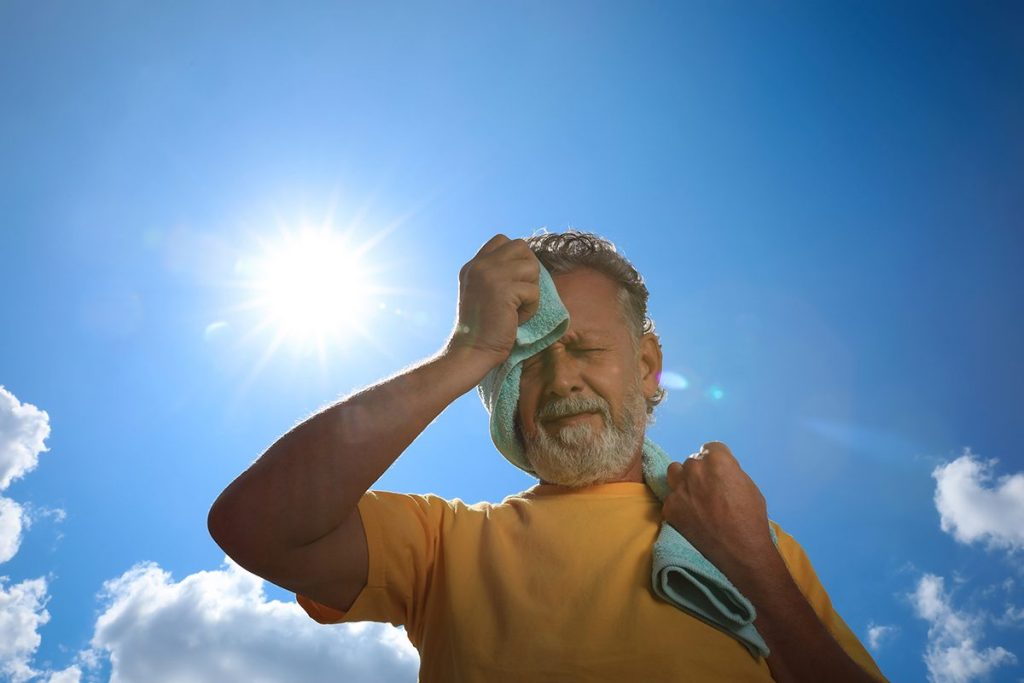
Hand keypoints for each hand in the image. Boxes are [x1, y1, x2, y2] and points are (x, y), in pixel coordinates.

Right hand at [443, 234, 540, 369]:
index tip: (514, 281)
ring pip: (532, 267)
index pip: (502, 240)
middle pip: (521, 247)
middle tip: (521, 293)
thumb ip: (497, 273)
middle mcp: (480, 265)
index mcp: (473, 265)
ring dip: (531, 291)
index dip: (516, 257)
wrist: (472, 350)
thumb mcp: (483, 291)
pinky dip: (531, 308)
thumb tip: (528, 262)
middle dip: (529, 269)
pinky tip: (515, 319)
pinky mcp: (503, 289)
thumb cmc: (483, 327)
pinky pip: (534, 291)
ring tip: (517, 308)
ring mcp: (490, 275)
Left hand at [662, 441, 775, 582]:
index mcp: (717, 460)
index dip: (716, 461)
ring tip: (693, 496)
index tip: (718, 473)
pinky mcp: (670, 508)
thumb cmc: (751, 518)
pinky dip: (678, 505)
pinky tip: (690, 517)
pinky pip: (671, 498)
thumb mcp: (748, 485)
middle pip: (692, 461)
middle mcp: (694, 469)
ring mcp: (679, 488)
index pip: (710, 448)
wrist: (741, 551)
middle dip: (700, 472)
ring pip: (674, 472)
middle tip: (708, 490)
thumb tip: (720, 470)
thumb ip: (730, 472)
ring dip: (683, 480)